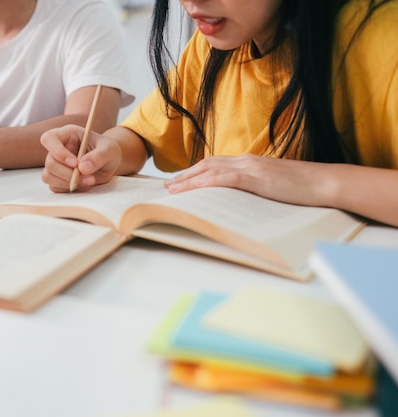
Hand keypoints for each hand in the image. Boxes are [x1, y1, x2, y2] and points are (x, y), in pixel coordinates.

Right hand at [40, 124, 120, 191]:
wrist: (109, 163)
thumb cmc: (108, 150)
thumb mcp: (110, 149)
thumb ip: (98, 156)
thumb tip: (82, 168)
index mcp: (67, 134)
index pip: (49, 138)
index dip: (58, 152)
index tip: (75, 163)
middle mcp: (58, 148)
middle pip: (50, 162)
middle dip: (68, 173)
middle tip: (88, 177)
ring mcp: (56, 164)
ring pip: (48, 176)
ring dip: (67, 183)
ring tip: (89, 181)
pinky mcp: (58, 178)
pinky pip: (54, 187)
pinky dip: (68, 189)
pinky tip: (82, 185)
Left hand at [164, 154, 331, 206]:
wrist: (324, 183)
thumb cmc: (301, 188)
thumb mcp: (272, 187)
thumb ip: (253, 188)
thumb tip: (237, 201)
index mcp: (250, 163)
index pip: (216, 164)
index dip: (195, 172)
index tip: (179, 181)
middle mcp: (247, 161)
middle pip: (208, 165)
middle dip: (185, 175)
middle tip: (168, 187)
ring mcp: (251, 168)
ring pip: (212, 170)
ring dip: (189, 180)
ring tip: (173, 190)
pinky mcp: (257, 177)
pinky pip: (226, 179)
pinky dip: (207, 183)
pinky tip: (194, 189)